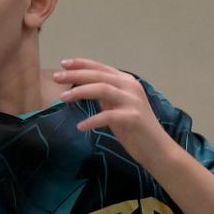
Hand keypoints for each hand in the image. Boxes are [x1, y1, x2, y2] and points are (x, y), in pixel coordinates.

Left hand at [53, 59, 175, 166]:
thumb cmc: (135, 130)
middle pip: (99, 75)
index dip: (81, 64)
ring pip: (102, 89)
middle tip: (56, 77)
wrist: (157, 149)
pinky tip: (80, 126)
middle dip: (76, 75)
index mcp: (126, 82)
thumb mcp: (118, 107)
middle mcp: (131, 87)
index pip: (101, 68)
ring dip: (80, 92)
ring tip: (63, 98)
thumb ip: (106, 96)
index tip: (63, 64)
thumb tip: (85, 88)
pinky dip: (92, 120)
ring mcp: (133, 101)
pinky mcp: (133, 117)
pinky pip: (108, 116)